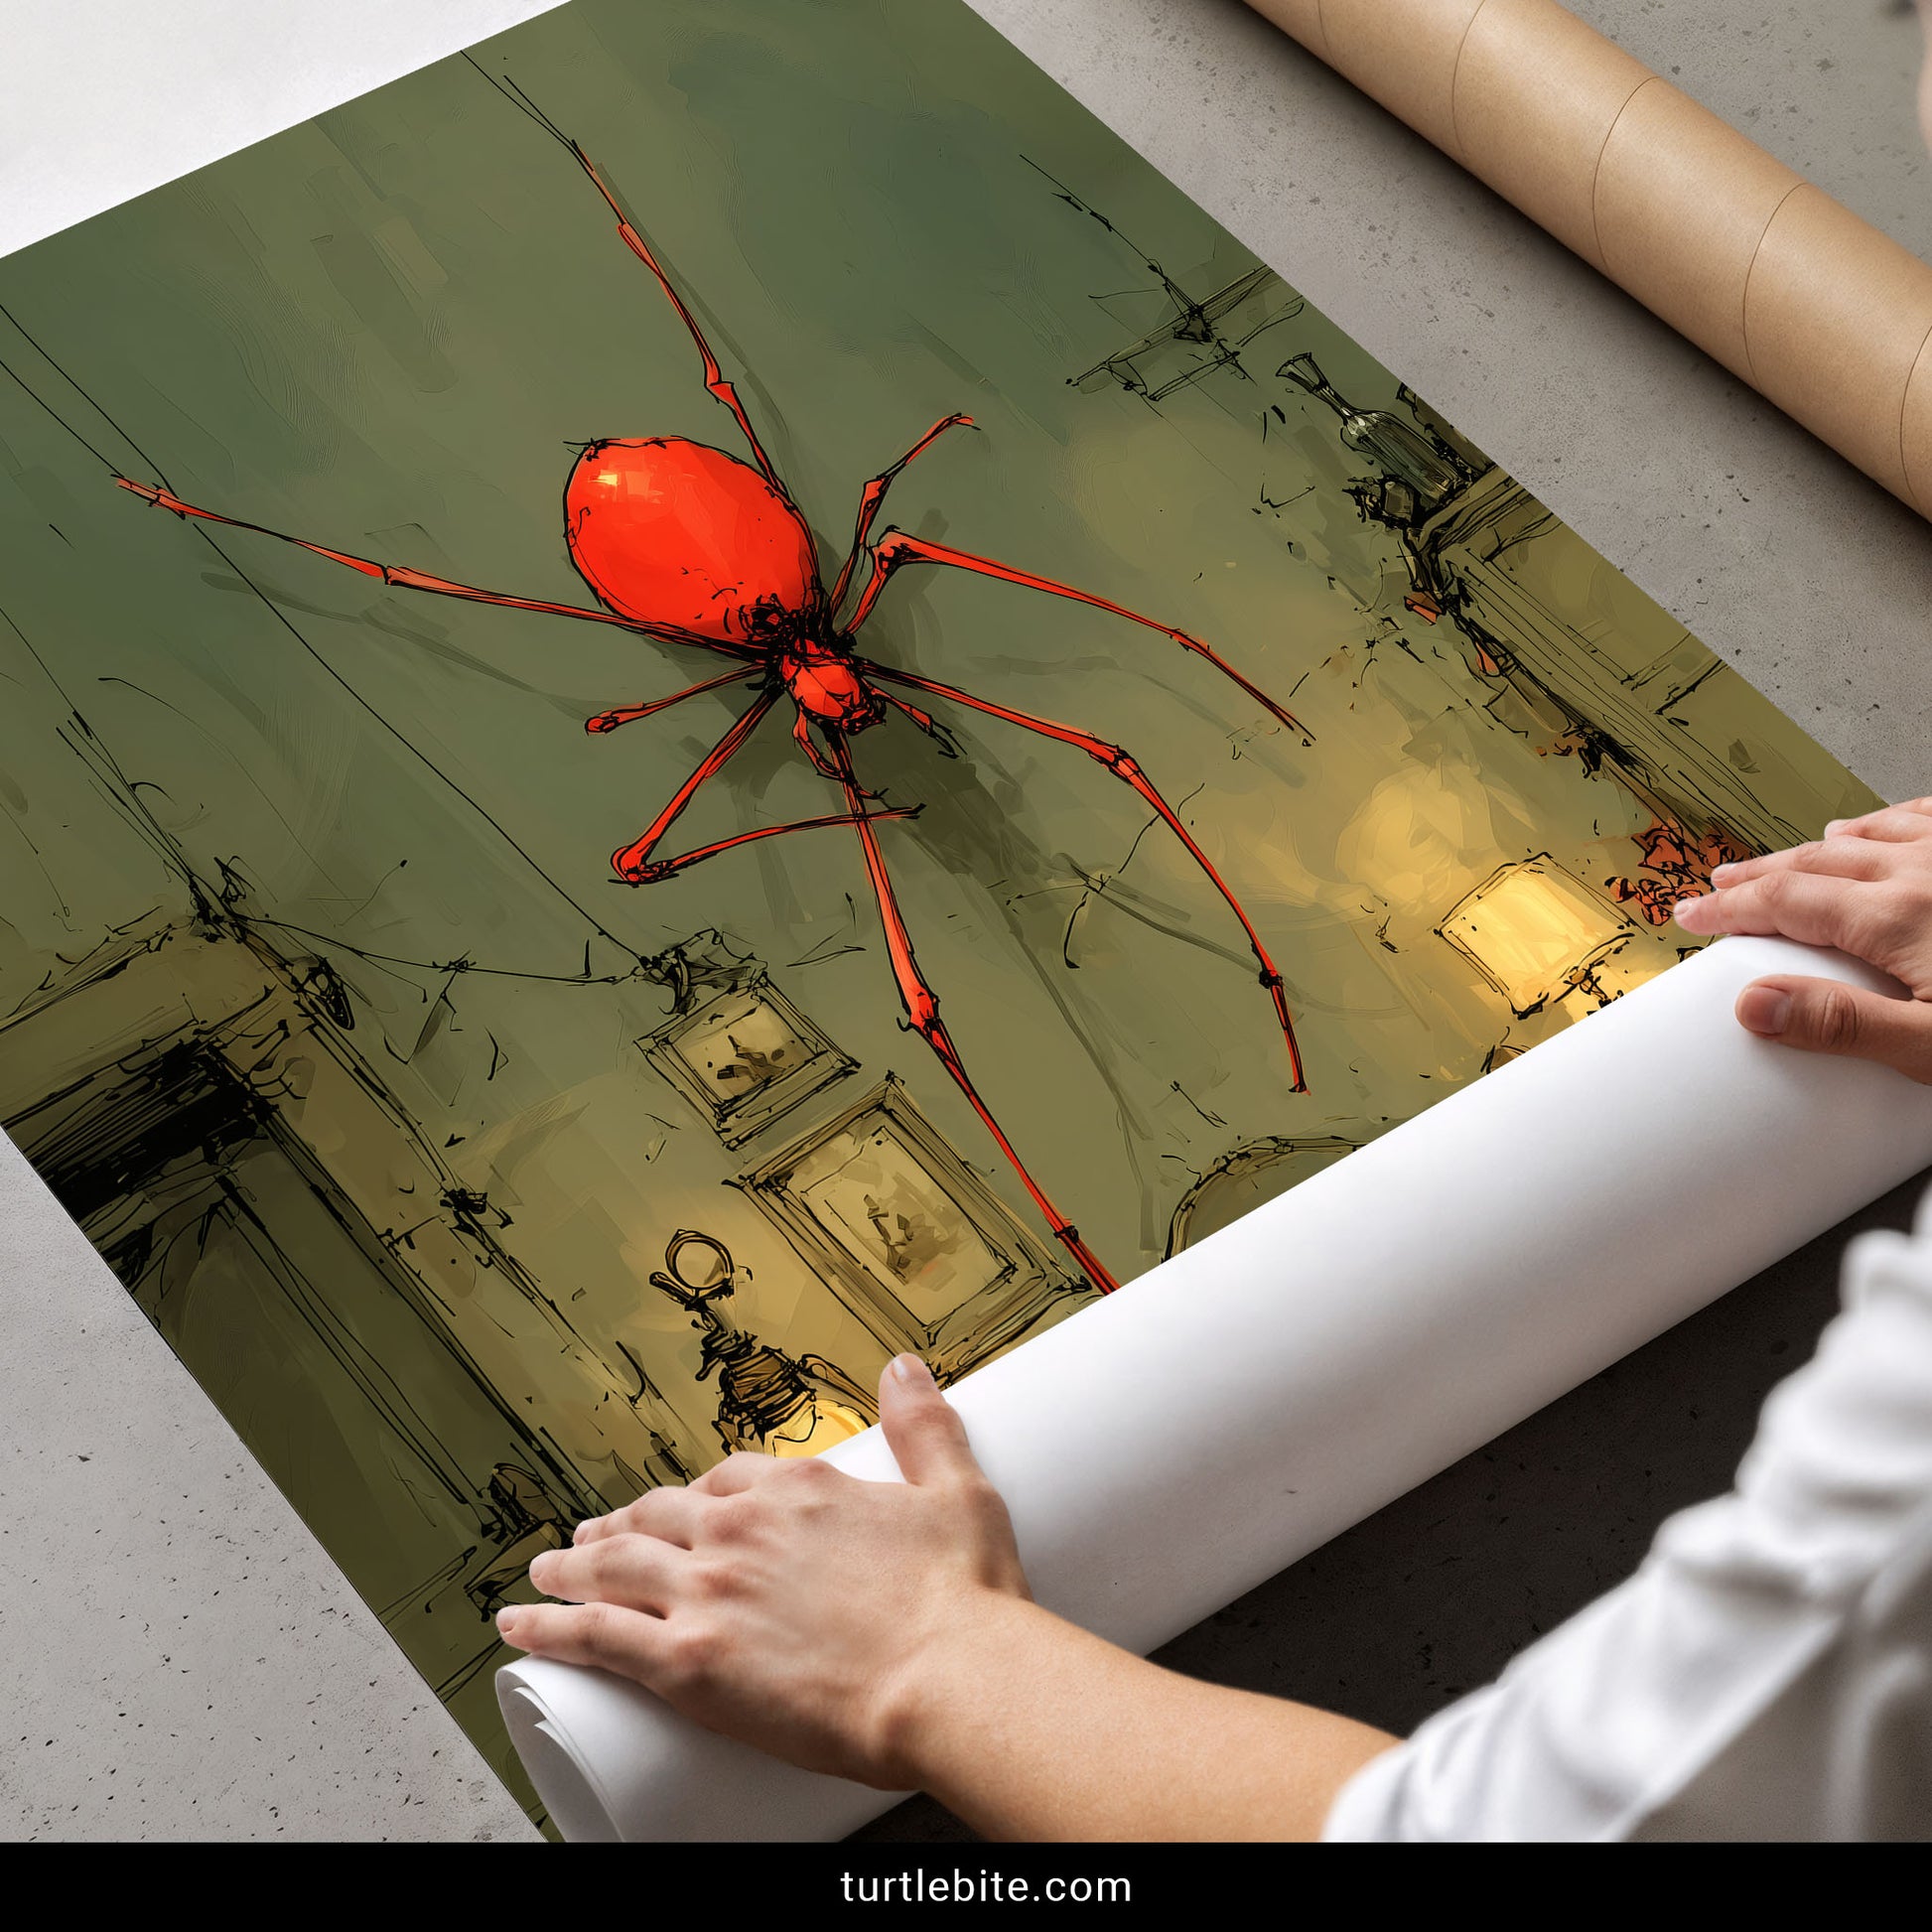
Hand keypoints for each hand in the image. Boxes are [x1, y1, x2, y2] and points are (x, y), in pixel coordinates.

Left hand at [494, 1352, 1029, 1787]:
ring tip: (545, 1571)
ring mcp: (707, 1593)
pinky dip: (549, 1628)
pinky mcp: (687, 1662)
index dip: (696, 1496)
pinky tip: (521, 1628)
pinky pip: (596, 1636)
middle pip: (657, 1518)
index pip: (724, 1480)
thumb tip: (905, 1365)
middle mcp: (741, 1530)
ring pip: (614, 1568)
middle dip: (619, 1525)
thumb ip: (924, 1426)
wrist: (952, 1680)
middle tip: (593, 1535)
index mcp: (798, 1490)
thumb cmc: (965, 1601)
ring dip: (572, 1567)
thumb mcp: (957, 1492)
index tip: (681, 1509)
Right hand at [1672, 800, 1931, 1080]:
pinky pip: (1924, 816)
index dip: (1730, 908)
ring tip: (1788, 858)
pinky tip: (1877, 826)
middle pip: (1816, 861)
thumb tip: (1753, 1006)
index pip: (1786, 902)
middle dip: (1758, 876)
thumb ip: (1845, 1025)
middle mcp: (1923, 871)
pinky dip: (1887, 819)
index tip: (1693, 915)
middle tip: (1721, 886)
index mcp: (1900, 916)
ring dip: (1816, 846)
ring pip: (1868, 833)